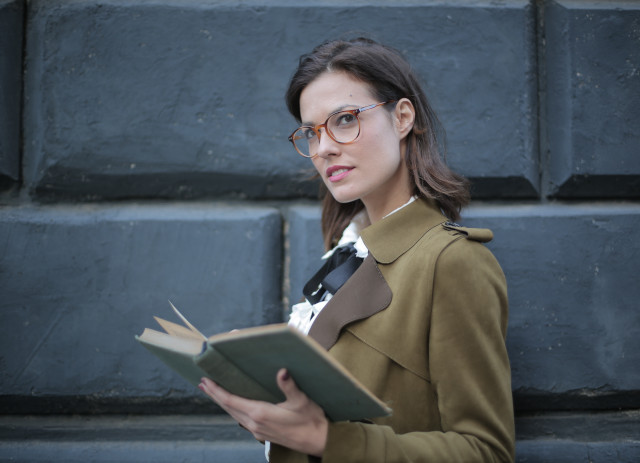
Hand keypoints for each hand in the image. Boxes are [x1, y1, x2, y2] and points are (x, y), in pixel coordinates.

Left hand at [199, 369, 328, 456]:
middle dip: (214, 395)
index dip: (217, 391)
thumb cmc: (311, 420)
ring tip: (213, 391)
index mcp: (261, 413)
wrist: (318, 440)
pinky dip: (232, 409)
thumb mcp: (302, 401)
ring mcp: (257, 430)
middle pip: (228, 408)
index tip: (206, 381)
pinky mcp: (262, 433)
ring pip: (233, 414)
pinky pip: (241, 419)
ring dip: (222, 402)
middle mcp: (255, 423)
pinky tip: (233, 404)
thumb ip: (289, 386)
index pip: (231, 401)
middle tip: (203, 383)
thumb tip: (282, 371)